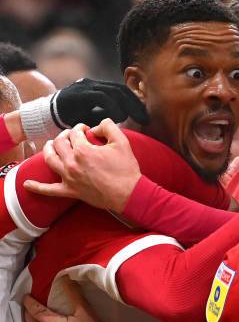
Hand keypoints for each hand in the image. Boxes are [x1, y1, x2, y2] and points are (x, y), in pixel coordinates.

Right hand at [20, 78, 148, 140]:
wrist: (47, 116)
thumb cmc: (71, 119)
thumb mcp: (93, 118)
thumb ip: (106, 117)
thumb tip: (124, 122)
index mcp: (97, 88)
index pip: (121, 91)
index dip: (135, 102)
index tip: (144, 115)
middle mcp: (93, 84)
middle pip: (120, 89)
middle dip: (135, 104)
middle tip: (145, 118)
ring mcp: (86, 87)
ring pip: (113, 92)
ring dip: (126, 106)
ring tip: (134, 119)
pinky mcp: (80, 93)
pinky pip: (102, 98)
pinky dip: (112, 108)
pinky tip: (117, 118)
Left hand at [23, 119, 141, 212]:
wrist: (129, 194)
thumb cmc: (126, 170)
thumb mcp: (122, 142)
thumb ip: (108, 126)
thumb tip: (96, 126)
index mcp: (83, 150)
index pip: (75, 132)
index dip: (80, 128)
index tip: (87, 131)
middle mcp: (72, 163)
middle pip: (59, 143)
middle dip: (65, 136)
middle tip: (72, 137)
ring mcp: (69, 178)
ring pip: (50, 159)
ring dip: (48, 150)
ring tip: (51, 146)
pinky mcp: (70, 191)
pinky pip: (50, 190)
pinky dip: (37, 187)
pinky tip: (27, 184)